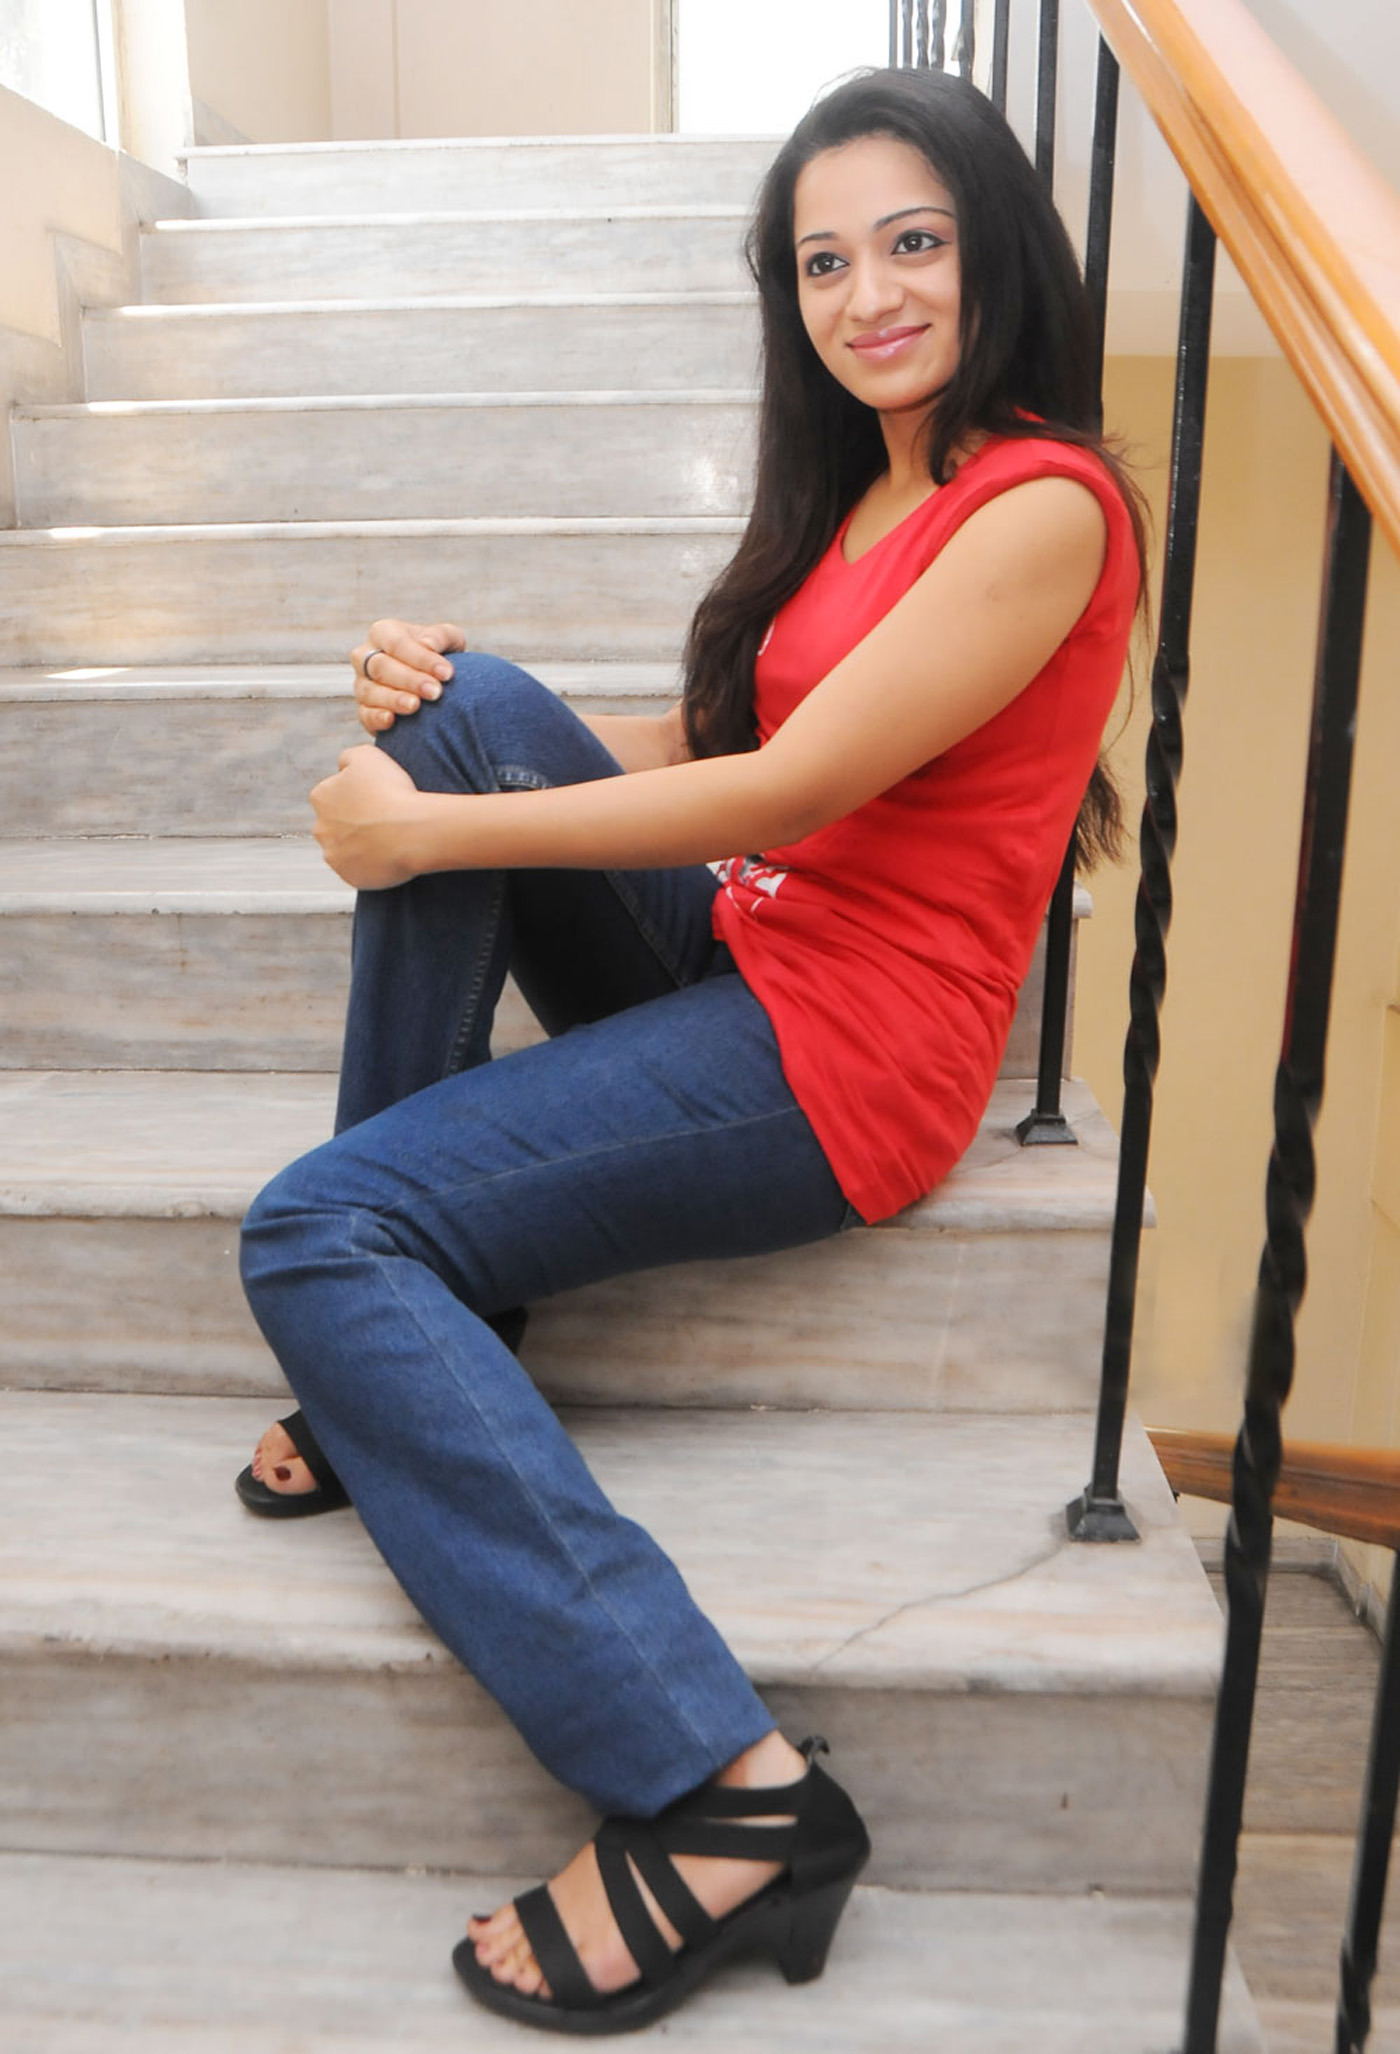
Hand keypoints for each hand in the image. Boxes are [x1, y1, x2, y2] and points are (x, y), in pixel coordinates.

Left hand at [311, 744, 425, 889]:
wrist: (410, 832)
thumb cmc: (391, 791)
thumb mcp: (367, 755)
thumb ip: (347, 757)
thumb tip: (341, 766)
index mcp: (321, 797)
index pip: (333, 794)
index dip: (357, 796)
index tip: (377, 797)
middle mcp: (320, 828)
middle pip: (336, 824)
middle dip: (354, 822)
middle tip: (383, 818)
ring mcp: (334, 856)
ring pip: (346, 848)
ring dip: (361, 844)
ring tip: (389, 838)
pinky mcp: (350, 877)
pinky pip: (359, 869)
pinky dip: (371, 864)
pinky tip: (390, 854)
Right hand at [353, 617, 464, 734]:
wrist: (437, 683)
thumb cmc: (440, 655)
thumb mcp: (448, 639)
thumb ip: (441, 637)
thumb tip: (428, 645)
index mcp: (383, 633)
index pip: (397, 643)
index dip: (421, 658)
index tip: (446, 673)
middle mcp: (365, 657)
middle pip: (381, 667)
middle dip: (410, 680)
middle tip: (435, 692)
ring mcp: (361, 684)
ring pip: (370, 691)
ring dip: (394, 699)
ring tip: (416, 706)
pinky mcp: (363, 711)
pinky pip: (365, 715)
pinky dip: (376, 718)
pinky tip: (391, 720)